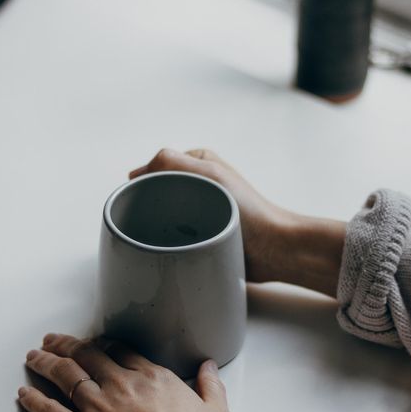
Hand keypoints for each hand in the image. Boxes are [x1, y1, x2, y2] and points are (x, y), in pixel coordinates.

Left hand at [18, 333, 232, 411]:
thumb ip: (211, 388)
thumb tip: (209, 369)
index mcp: (153, 379)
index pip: (120, 351)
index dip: (102, 344)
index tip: (93, 342)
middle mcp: (121, 386)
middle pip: (86, 356)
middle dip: (66, 344)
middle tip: (53, 339)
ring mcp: (98, 408)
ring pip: (64, 376)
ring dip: (45, 363)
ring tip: (33, 356)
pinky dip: (34, 401)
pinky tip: (24, 394)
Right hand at [130, 149, 345, 296]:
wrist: (274, 249)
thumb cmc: (248, 210)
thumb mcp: (210, 174)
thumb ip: (172, 162)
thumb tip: (137, 173)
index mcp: (199, 163)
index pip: (156, 167)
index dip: (143, 183)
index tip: (136, 201)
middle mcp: (199, 184)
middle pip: (157, 192)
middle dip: (148, 206)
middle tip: (144, 223)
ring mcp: (200, 210)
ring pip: (163, 215)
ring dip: (157, 226)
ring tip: (157, 238)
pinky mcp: (203, 235)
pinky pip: (175, 236)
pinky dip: (168, 241)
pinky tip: (166, 250)